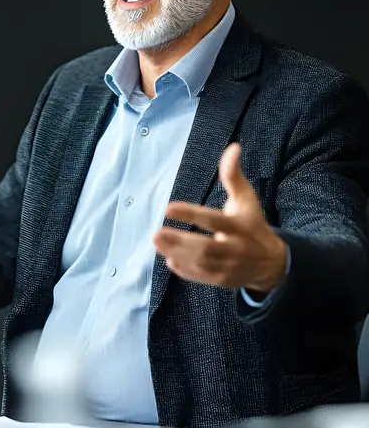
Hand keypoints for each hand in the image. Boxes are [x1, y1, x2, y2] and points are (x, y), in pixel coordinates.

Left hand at [152, 143, 286, 292]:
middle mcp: (235, 247)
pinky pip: (203, 277)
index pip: (213, 220)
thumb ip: (233, 176)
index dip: (191, 214)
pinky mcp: (223, 280)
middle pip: (205, 247)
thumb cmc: (252, 224)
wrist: (272, 262)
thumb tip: (233, 147)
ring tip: (156, 242)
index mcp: (239, 225)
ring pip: (202, 263)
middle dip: (179, 241)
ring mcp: (229, 266)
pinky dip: (186, 271)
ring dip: (177, 254)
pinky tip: (169, 260)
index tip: (168, 207)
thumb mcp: (246, 199)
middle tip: (156, 233)